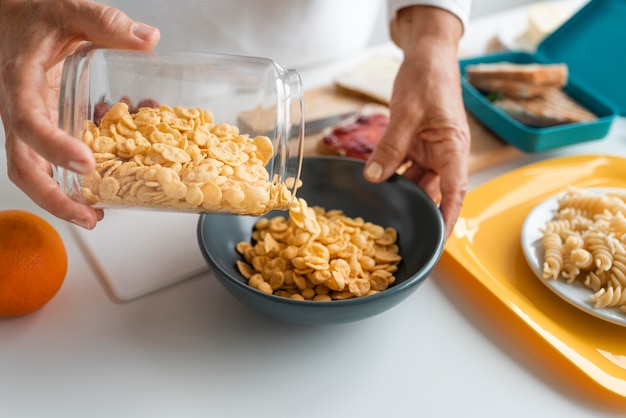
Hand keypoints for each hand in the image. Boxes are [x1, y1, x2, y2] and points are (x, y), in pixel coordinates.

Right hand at [0, 0, 158, 228]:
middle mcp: (19, 109)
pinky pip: (47, 160)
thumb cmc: (34, 16)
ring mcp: (28, 122)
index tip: (86, 163)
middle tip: (91, 217)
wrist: (10, 19)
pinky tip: (97, 187)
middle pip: (23, 165)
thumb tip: (147, 38)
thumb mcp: (69, 11)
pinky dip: (68, 179)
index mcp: (21, 83)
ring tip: (95, 215)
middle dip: (53, 198)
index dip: (54, 147)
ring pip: (32, 169)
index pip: (29, 123)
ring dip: (60, 198)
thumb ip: (105, 22)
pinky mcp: (41, 126)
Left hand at [364, 6, 469, 238]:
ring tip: (381, 212)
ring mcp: (431, 151)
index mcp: (453, 148)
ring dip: (401, 193)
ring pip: (416, 182)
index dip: (448, 217)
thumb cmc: (427, 78)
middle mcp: (445, 154)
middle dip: (419, 210)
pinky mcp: (417, 146)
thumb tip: (373, 178)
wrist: (427, 56)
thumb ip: (390, 146)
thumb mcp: (405, 112)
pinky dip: (391, 176)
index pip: (455, 190)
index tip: (438, 240)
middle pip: (434, 191)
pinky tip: (375, 185)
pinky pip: (404, 168)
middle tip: (398, 233)